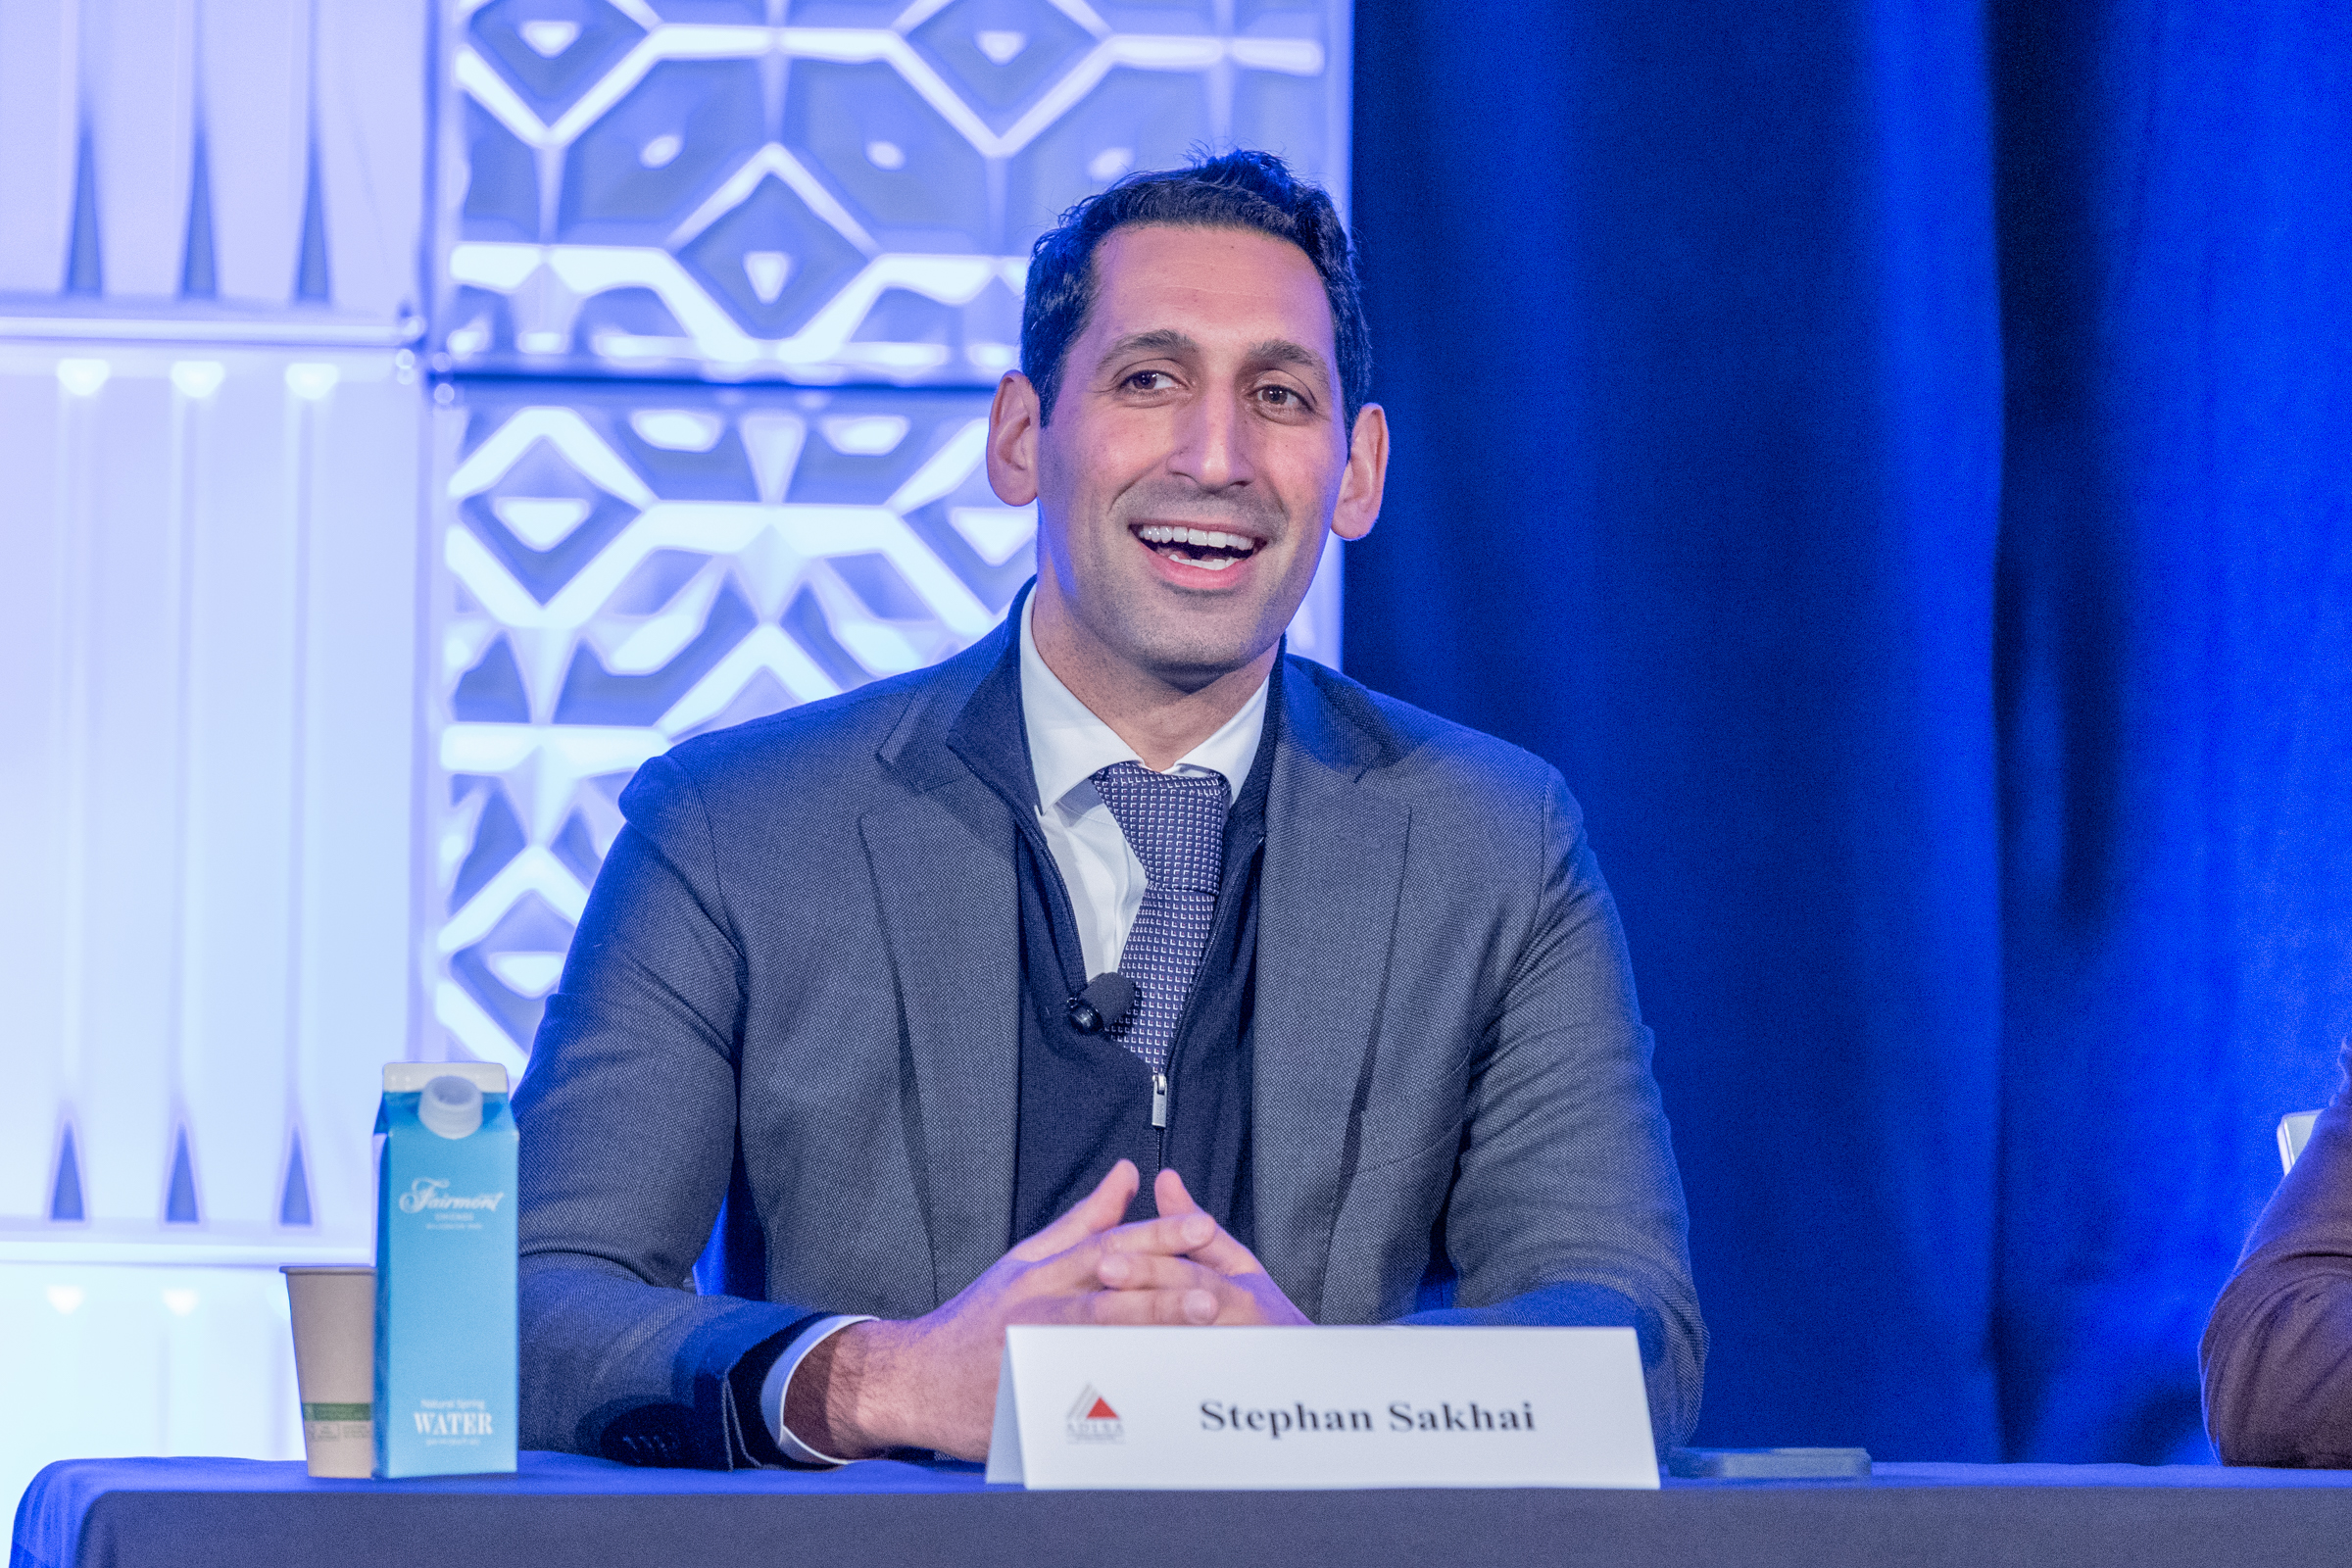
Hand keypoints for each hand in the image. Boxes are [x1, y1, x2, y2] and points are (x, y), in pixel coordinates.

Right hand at [787, 1159, 1277, 1459]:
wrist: (915, 1381)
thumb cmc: (976, 1320)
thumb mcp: (1026, 1261)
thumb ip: (1083, 1221)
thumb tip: (1128, 1175)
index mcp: (1041, 1273)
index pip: (1106, 1247)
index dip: (1156, 1236)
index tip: (1202, 1227)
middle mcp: (1036, 1312)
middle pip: (1104, 1299)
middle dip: (1160, 1295)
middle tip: (1212, 1294)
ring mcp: (1031, 1361)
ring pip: (1094, 1350)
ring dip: (1147, 1344)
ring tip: (1192, 1340)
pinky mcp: (1028, 1405)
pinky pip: (1078, 1401)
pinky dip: (1119, 1396)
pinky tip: (1157, 1395)